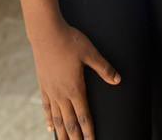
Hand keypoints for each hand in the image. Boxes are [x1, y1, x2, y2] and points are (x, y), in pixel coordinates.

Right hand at [31, 20, 119, 138]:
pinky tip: (50, 129)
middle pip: (70, 122)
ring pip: (57, 119)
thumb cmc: (70, 40)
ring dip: (62, 134)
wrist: (46, 33)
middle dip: (75, 138)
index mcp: (75, 88)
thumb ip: (104, 68)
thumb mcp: (90, 52)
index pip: (84, 116)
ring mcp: (51, 91)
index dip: (88, 131)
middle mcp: (62, 94)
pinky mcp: (43, 85)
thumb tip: (118, 79)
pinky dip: (49, 120)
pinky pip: (46, 108)